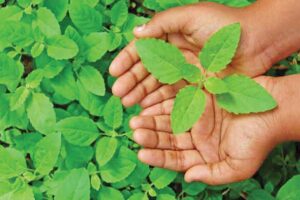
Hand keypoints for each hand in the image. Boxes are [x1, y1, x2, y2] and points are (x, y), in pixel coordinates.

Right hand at [109, 2, 280, 107]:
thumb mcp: (191, 17)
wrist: (257, 42)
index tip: (114, 72)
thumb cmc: (225, 26)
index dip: (127, 60)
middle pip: (147, 69)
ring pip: (157, 84)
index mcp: (171, 36)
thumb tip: (136, 32)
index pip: (143, 49)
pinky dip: (159, 101)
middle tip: (119, 94)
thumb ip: (162, 24)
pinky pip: (173, 95)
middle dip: (131, 80)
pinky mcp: (195, 87)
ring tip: (129, 104)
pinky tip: (147, 108)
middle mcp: (175, 54)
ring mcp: (185, 72)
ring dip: (142, 93)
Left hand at [130, 76, 283, 184]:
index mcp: (203, 154)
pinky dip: (164, 102)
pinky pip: (177, 100)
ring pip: (169, 120)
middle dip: (151, 137)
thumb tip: (188, 178)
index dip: (158, 158)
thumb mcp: (239, 167)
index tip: (142, 154)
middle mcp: (196, 136)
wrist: (274, 109)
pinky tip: (150, 103)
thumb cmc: (259, 140)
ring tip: (136, 119)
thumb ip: (213, 175)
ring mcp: (196, 116)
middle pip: (169, 138)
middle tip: (135, 133)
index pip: (175, 158)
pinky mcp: (199, 98)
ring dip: (152, 120)